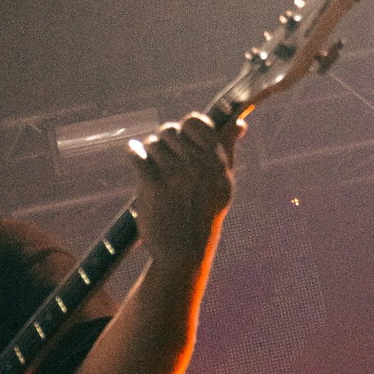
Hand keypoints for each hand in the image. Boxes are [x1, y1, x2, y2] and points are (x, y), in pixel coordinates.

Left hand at [128, 110, 242, 274]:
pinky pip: (136, 154)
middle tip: (162, 158)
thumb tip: (240, 124)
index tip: (180, 140)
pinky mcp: (153, 185)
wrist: (182, 252)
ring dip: (149, 152)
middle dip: (163, 142)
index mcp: (215, 161)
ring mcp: (175, 175)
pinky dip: (132, 153)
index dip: (183, 127)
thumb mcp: (221, 183)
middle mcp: (197, 165)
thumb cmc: (203, 215)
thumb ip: (227, 149)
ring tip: (152, 168)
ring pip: (152, 143)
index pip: (194, 121)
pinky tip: (134, 157)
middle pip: (170, 131)